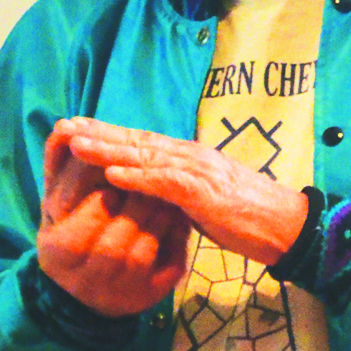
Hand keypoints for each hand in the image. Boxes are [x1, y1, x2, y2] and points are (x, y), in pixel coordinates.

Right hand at [38, 129, 190, 316]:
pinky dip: (176, 239)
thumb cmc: (72, 225)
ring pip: (143, 254)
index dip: (100, 198)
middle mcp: (85, 282)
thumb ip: (60, 162)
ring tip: (167, 193)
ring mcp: (119, 294)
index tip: (114, 175)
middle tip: (151, 178)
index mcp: (57, 253)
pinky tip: (181, 217)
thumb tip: (65, 124)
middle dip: (135, 206)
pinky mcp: (148, 297)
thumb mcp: (59, 197)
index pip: (82, 225)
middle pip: (114, 245)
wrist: (90, 281)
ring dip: (158, 219)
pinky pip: (167, 268)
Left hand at [57, 117, 307, 264]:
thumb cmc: (246, 216)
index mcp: (189, 157)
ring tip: (77, 145)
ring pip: (145, 157)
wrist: (286, 225)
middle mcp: (190, 156)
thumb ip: (177, 191)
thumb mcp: (202, 201)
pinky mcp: (205, 193)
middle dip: (98, 133)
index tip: (77, 128)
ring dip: (109, 151)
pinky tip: (114, 175)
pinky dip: (138, 178)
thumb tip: (151, 191)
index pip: (142, 141)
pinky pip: (165, 183)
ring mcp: (198, 171)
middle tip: (63, 125)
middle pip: (137, 141)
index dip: (108, 134)